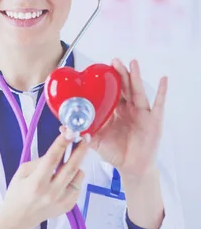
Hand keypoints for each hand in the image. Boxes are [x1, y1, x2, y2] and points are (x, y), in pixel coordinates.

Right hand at [1, 131, 89, 228]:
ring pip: (78, 176)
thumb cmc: (17, 194)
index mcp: (37, 182)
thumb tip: (57, 152)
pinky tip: (65, 178)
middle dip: (80, 150)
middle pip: (71, 167)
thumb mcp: (22, 173)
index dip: (62, 143)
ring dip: (77, 165)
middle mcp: (51, 192)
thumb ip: (39, 161)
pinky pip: (77, 186)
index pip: (52, 158)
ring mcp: (62, 200)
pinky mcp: (68, 206)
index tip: (70, 132)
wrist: (19, 219)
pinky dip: (74, 178)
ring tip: (71, 160)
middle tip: (85, 138)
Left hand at [89, 59, 167, 178]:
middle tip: (114, 61)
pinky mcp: (154, 120)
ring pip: (138, 92)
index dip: (108, 81)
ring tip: (133, 63)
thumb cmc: (115, 153)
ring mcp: (142, 113)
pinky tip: (164, 79)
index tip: (101, 69)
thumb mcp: (96, 142)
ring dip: (136, 77)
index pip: (112, 93)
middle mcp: (129, 109)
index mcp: (115, 112)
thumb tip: (64, 127)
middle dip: (120, 74)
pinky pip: (159, 104)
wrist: (131, 167)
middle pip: (125, 88)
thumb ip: (82, 133)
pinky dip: (162, 91)